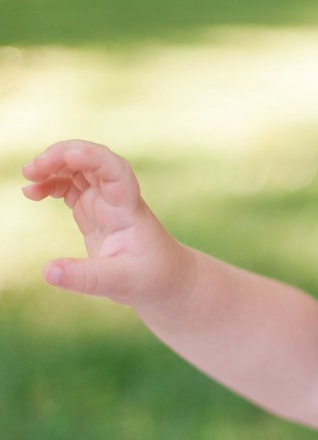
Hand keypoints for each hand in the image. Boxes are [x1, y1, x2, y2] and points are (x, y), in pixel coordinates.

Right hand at [22, 140, 190, 308]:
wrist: (167, 279)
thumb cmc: (153, 278)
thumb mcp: (121, 283)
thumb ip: (86, 278)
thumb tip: (48, 272)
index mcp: (128, 209)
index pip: (116, 171)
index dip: (93, 157)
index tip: (67, 156)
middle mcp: (117, 199)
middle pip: (93, 160)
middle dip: (62, 155)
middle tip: (32, 169)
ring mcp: (105, 202)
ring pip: (79, 169)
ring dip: (53, 166)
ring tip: (29, 178)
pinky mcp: (93, 211)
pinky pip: (70, 186)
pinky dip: (51, 183)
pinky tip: (33, 193)